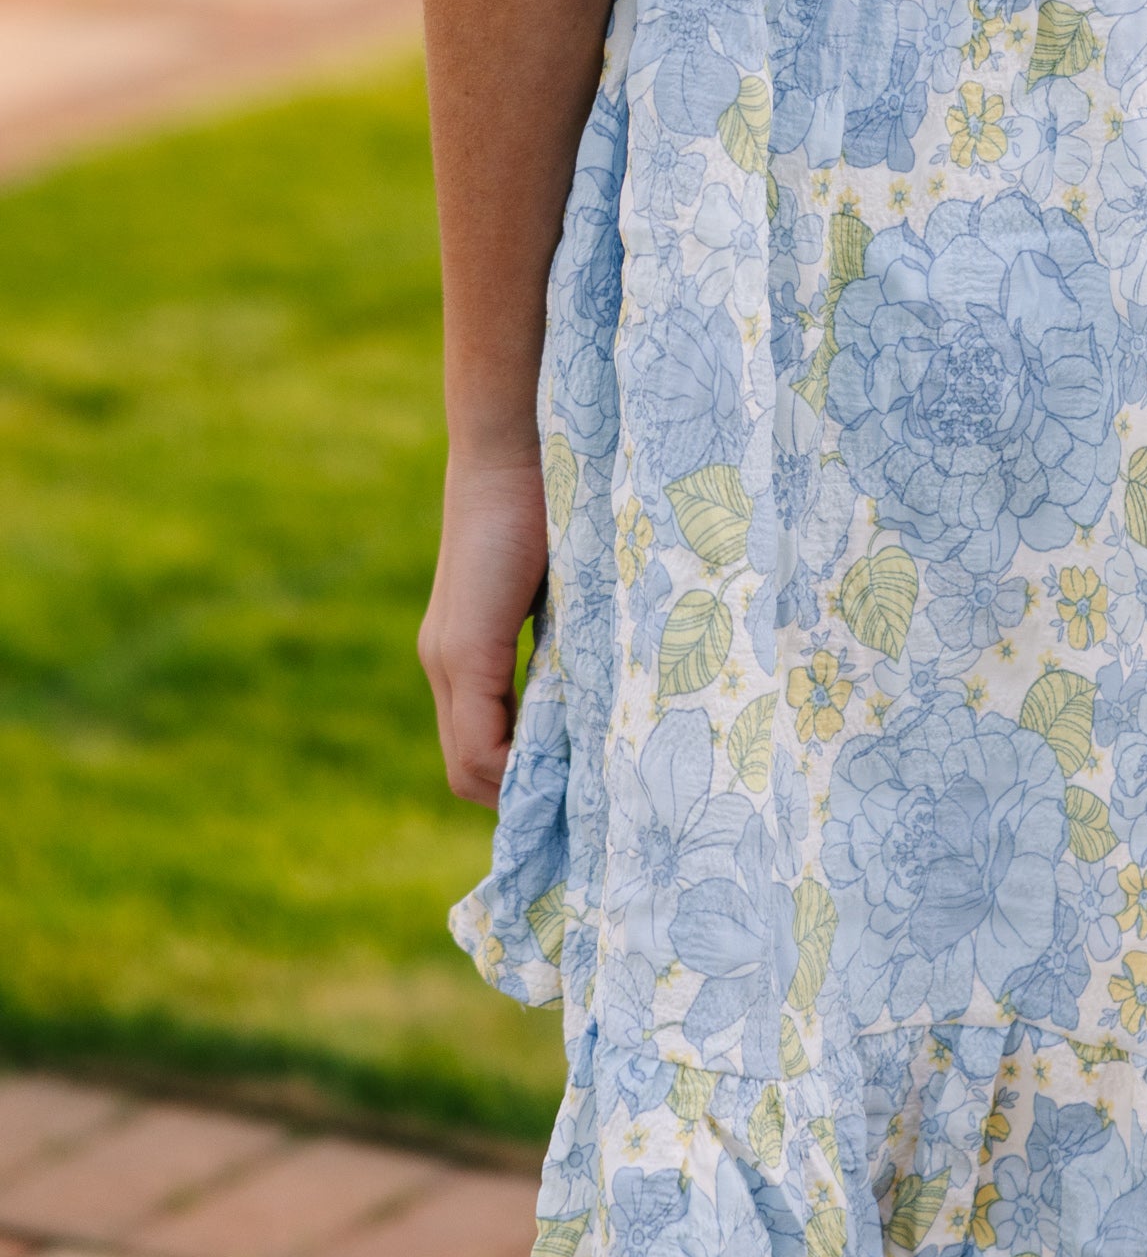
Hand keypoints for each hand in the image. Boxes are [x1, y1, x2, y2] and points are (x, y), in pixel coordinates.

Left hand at [418, 451, 549, 805]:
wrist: (512, 447)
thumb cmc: (548, 502)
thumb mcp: (558, 593)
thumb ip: (559, 646)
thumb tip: (595, 703)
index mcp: (463, 652)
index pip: (475, 753)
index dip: (518, 784)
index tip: (569, 795)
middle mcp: (442, 663)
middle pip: (466, 772)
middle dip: (519, 799)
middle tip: (576, 810)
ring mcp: (447, 658)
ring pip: (468, 766)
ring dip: (519, 788)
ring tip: (575, 795)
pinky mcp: (464, 647)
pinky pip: (479, 742)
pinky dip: (516, 766)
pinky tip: (560, 765)